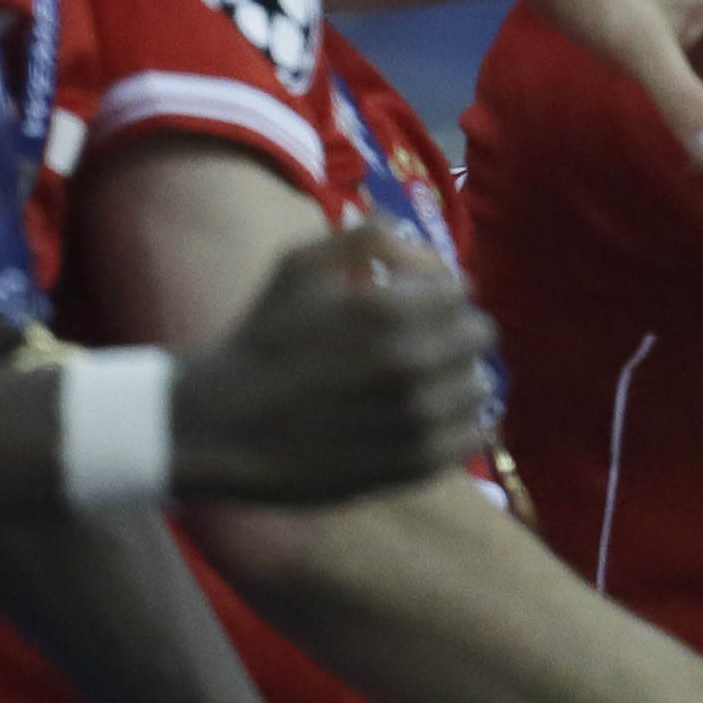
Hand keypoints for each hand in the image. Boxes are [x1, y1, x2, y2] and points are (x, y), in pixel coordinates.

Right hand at [170, 225, 495, 504]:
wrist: (221, 425)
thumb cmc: (262, 340)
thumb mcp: (300, 265)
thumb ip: (368, 238)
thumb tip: (425, 250)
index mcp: (388, 310)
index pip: (461, 291)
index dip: (439, 295)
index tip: (418, 307)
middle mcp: (411, 362)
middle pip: (478, 335)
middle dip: (453, 332)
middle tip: (423, 344)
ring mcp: (415, 418)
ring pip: (480, 386)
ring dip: (458, 379)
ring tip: (425, 384)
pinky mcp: (413, 464)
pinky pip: (472, 438)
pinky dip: (461, 426)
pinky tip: (431, 421)